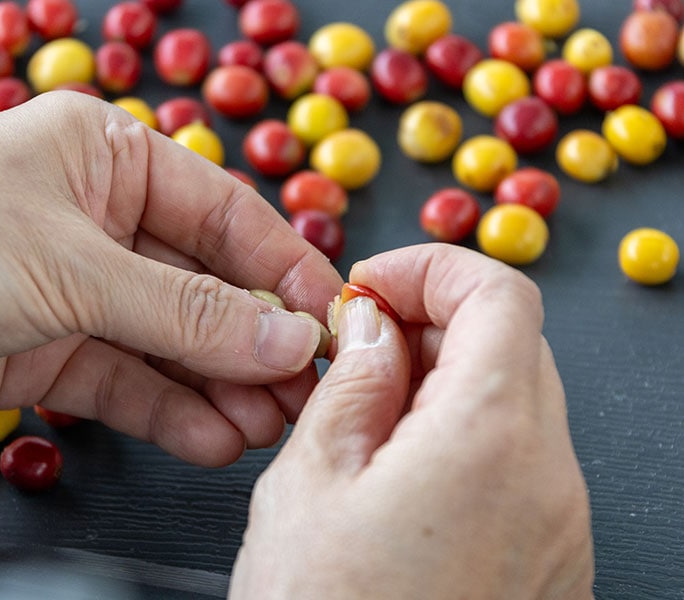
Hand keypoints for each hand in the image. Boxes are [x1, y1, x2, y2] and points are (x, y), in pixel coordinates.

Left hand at [0, 91, 342, 465]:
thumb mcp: (81, 268)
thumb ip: (189, 311)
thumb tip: (288, 338)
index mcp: (108, 157)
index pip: (223, 212)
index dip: (280, 267)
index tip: (329, 316)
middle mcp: (101, 217)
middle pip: (205, 282)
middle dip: (255, 339)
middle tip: (305, 388)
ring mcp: (82, 287)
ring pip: (174, 339)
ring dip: (222, 383)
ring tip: (268, 424)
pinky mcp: (58, 347)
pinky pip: (132, 379)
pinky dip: (173, 410)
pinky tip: (215, 438)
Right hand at [230, 244, 593, 598]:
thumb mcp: (310, 482)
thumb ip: (350, 383)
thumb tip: (369, 329)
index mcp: (491, 439)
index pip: (499, 293)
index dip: (430, 269)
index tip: (371, 288)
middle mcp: (550, 478)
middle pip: (512, 342)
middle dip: (430, 323)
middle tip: (355, 349)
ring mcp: (561, 525)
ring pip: (518, 400)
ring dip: (445, 380)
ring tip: (365, 416)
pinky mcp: (551, 560)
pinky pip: (520, 461)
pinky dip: (465, 435)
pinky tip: (400, 469)